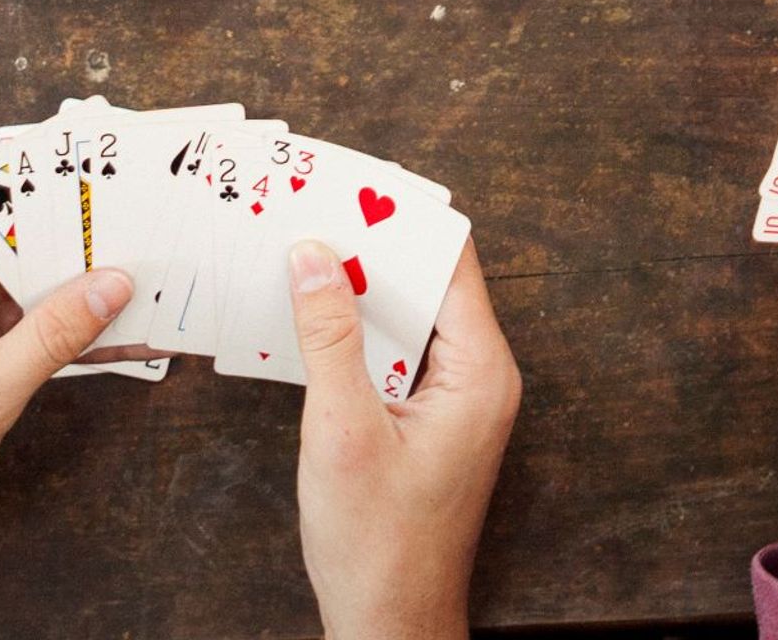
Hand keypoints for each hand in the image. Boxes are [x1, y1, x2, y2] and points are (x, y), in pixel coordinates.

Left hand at [0, 228, 131, 639]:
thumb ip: (53, 335)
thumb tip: (114, 283)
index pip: (20, 211)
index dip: (81, 209)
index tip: (143, 211)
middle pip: (36, 244)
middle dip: (95, 255)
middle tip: (167, 258)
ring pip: (40, 284)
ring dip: (90, 298)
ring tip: (159, 297)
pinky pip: (32, 320)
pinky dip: (71, 332)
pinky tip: (121, 338)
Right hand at [292, 239, 520, 639]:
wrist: (390, 624)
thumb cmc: (378, 544)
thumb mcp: (342, 430)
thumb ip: (328, 337)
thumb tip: (312, 255)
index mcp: (479, 372)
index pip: (449, 261)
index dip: (398, 217)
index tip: (348, 181)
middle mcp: (478, 378)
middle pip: (427, 282)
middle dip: (369, 246)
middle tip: (308, 208)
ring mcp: (455, 401)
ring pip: (406, 316)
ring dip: (356, 288)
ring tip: (298, 252)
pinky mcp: (427, 420)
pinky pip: (395, 353)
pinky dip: (354, 332)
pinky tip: (306, 318)